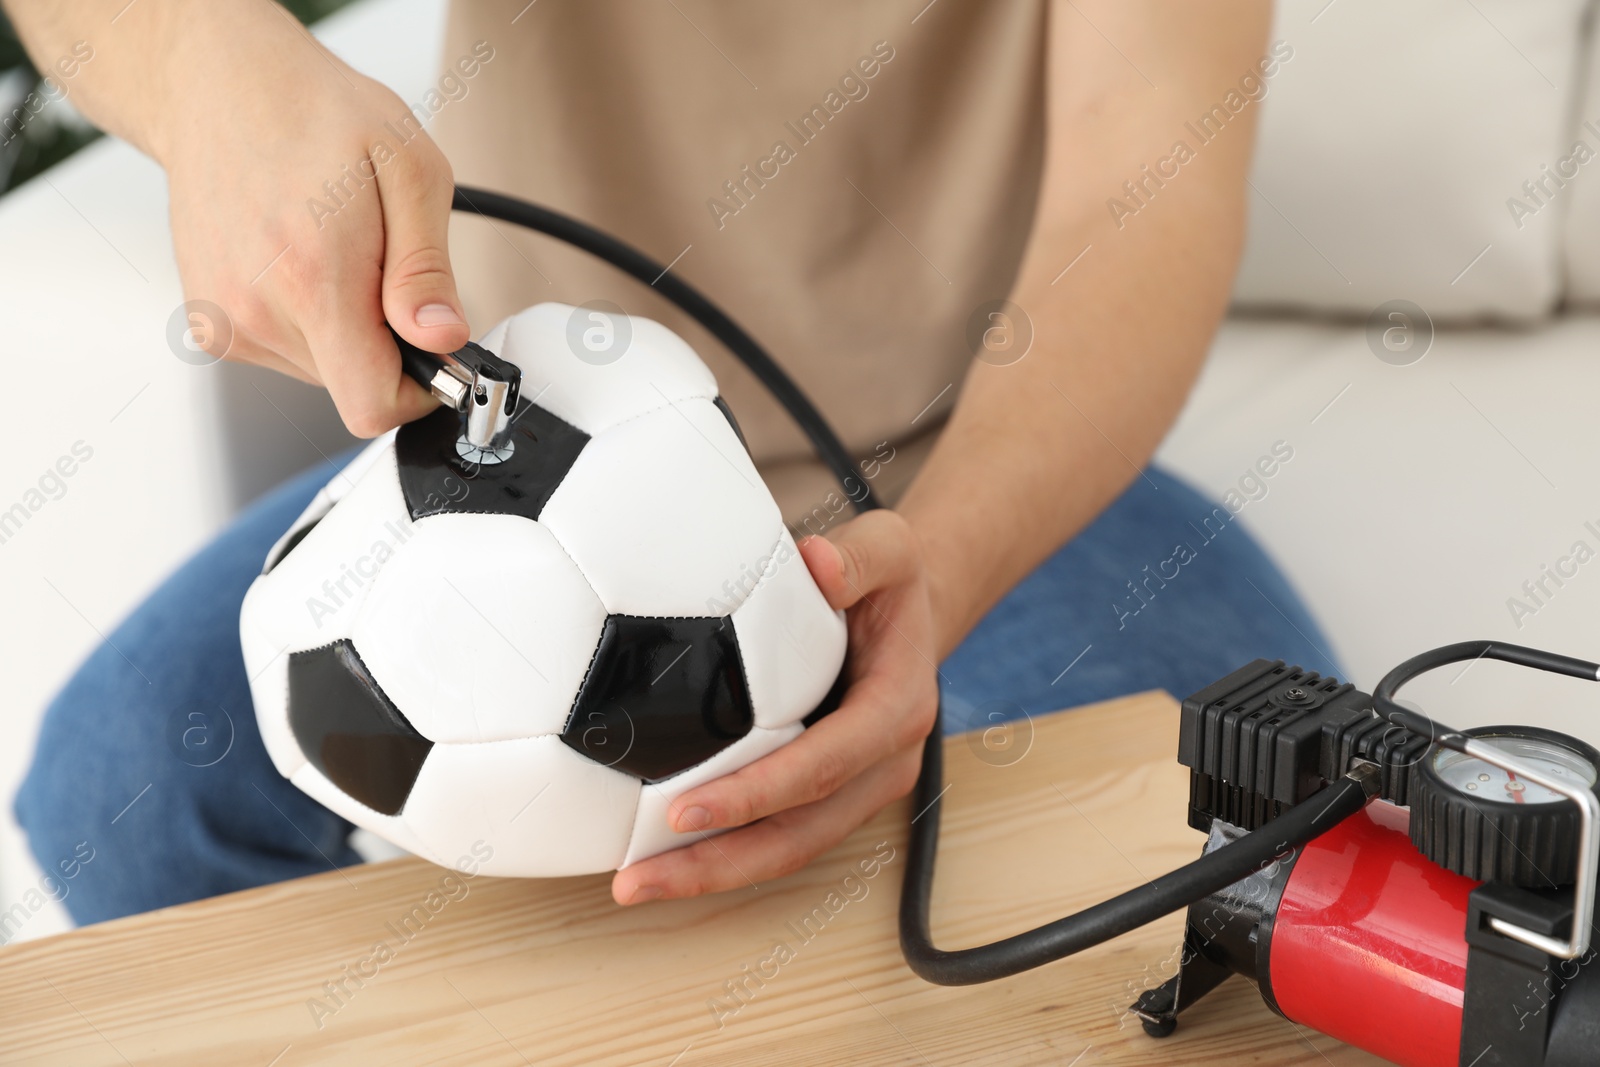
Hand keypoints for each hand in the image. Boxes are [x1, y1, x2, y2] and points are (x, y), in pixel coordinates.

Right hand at [159, 3, 467, 434]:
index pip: (372, 405)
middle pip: (352, 388)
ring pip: (321, 371)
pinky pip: (286, 352)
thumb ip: (427, 268)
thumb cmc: (316, 116)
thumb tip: (442, 337)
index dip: (419, 390)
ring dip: (345, 328)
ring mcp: (226, 322)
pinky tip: (301, 260)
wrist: (222, 87)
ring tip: (335, 252)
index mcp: (313, 279)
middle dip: (385, 342)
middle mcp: (257, 311)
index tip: (432, 350)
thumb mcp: (410, 170)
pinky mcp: (211, 323)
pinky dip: (308, 320)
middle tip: (380, 267)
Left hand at [611, 509, 939, 904]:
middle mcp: (884, 764)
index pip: (824, 766)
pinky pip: (779, 835)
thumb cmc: (889, 582)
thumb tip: (816, 564)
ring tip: (635, 884)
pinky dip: (724, 852)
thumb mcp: (890, 547)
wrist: (913, 616)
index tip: (686, 809)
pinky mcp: (831, 796)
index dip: (757, 793)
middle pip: (800, 835)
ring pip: (788, 849)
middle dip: (720, 863)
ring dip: (714, 873)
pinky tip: (661, 857)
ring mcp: (859, 789)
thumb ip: (859, 555)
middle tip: (639, 877)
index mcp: (896, 711)